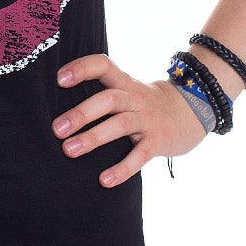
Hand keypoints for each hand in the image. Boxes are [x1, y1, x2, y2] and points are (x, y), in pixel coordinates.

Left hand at [52, 53, 208, 185]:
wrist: (189, 112)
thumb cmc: (143, 104)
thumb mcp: (126, 90)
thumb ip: (100, 93)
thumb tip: (57, 109)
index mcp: (124, 83)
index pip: (103, 65)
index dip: (82, 68)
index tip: (59, 78)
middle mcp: (135, 98)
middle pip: (108, 99)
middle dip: (81, 114)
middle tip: (56, 129)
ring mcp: (148, 119)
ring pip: (120, 125)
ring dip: (93, 138)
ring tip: (69, 150)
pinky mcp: (158, 141)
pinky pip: (140, 156)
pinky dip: (122, 168)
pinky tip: (104, 181)